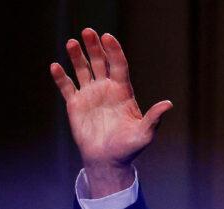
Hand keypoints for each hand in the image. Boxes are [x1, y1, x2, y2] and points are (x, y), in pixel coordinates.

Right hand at [50, 28, 172, 196]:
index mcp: (123, 92)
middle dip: (95, 47)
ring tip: (72, 43)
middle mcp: (106, 89)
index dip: (114, 51)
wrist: (108, 161)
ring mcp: (90, 95)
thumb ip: (153, 118)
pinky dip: (60, 77)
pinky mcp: (75, 104)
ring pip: (82, 70)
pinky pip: (67, 87)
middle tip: (88, 32)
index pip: (119, 65)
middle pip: (100, 62)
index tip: (108, 38)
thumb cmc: (128, 148)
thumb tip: (168, 104)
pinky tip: (55, 66)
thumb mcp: (144, 134)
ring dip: (76, 56)